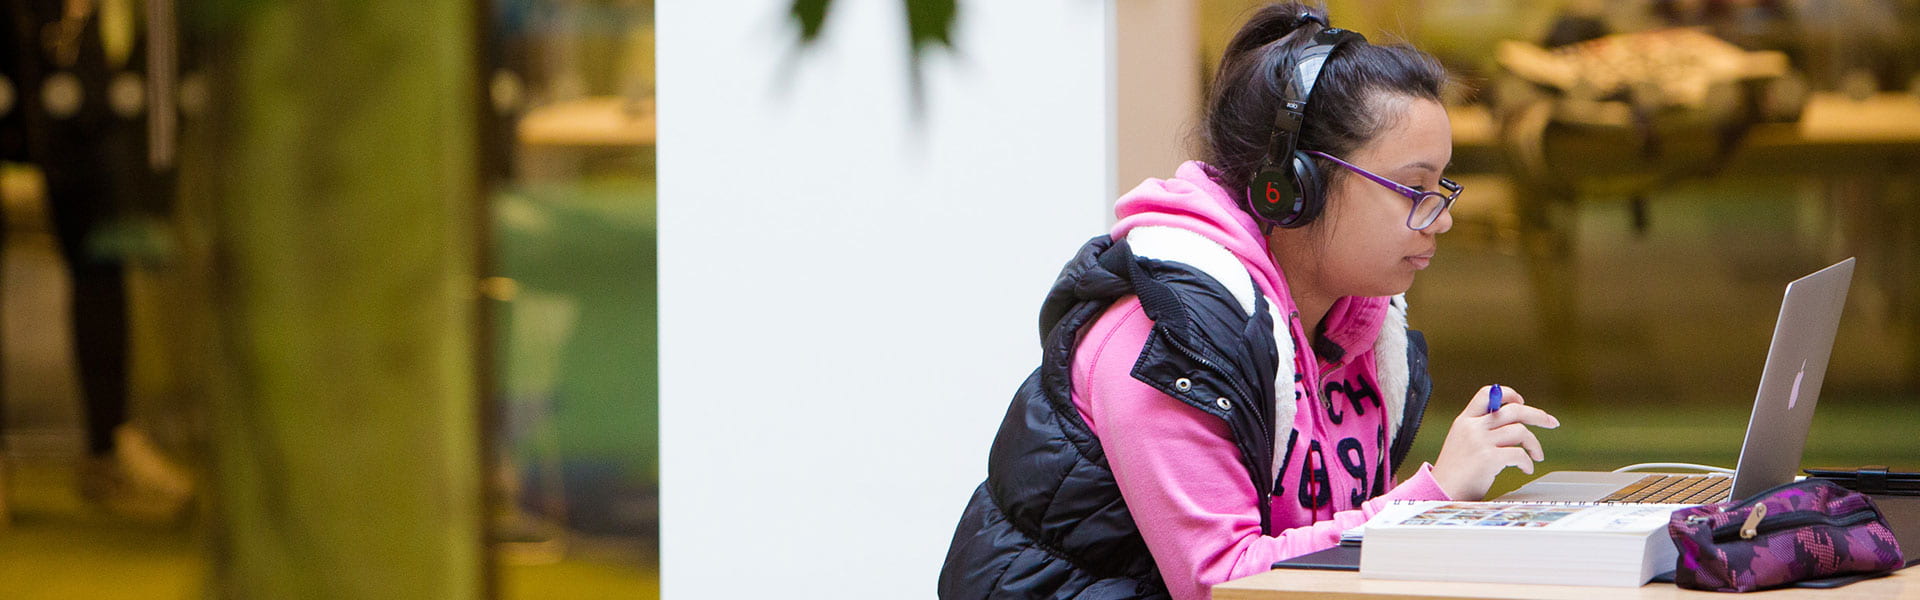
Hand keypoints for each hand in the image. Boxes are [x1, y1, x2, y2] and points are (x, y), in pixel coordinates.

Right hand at [1429, 385, 1559, 500]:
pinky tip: (1526, 469)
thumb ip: (1480, 429)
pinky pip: (1519, 454)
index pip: (1487, 393)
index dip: (1509, 394)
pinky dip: (1527, 462)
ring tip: (1536, 456)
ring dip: (1534, 444)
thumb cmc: (1455, 472)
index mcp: (1464, 420)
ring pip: (1521, 431)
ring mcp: (1479, 442)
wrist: (1440, 493)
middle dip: (1538, 415)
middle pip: (1513, 410)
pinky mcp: (1488, 458)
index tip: (1522, 403)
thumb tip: (1514, 423)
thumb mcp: (1462, 442)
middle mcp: (1472, 427)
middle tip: (1551, 423)